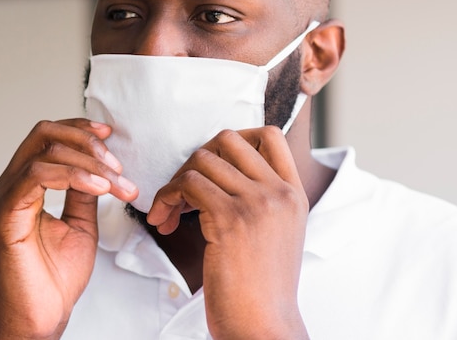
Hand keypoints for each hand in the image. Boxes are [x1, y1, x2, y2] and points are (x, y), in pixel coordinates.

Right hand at [0, 119, 136, 339]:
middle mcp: (9, 186)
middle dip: (86, 141)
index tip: (111, 136)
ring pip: (44, 151)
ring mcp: (3, 198)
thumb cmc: (56, 277)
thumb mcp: (81, 223)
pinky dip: (74, 175)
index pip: (46, 137)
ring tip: (116, 183)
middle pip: (43, 133)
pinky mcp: (4, 215)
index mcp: (23, 186)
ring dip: (89, 161)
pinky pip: (37, 176)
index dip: (80, 129)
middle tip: (118, 164)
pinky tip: (100, 188)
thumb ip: (84, 192)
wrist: (40, 318)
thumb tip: (100, 165)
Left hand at [147, 126, 308, 339]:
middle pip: (228, 139)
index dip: (234, 140)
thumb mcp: (279, 233)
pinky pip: (187, 186)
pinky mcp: (230, 219)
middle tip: (186, 190)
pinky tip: (163, 221)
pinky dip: (166, 198)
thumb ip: (264, 198)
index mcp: (293, 193)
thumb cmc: (262, 287)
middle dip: (198, 159)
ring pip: (202, 160)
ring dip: (176, 182)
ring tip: (171, 212)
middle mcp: (279, 192)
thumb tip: (224, 172)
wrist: (264, 327)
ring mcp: (257, 203)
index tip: (213, 166)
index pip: (270, 135)